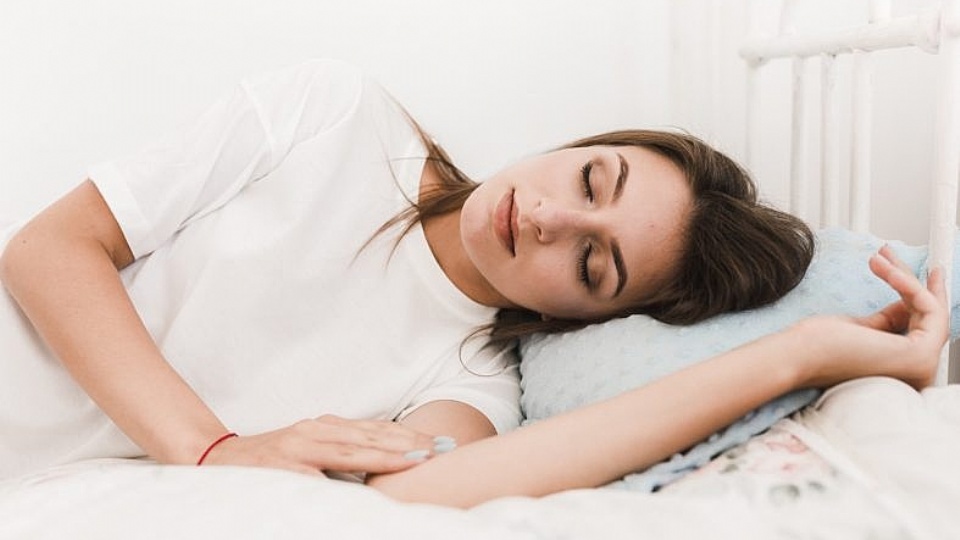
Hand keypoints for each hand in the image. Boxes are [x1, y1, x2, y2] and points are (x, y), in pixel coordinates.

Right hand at [199, 415, 446, 475]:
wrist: (216, 458)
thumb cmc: (272, 460)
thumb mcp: (311, 451)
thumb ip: (343, 454)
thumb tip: (386, 461)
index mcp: (326, 428)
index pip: (376, 430)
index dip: (408, 436)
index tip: (440, 443)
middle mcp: (315, 431)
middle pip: (371, 437)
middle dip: (408, 444)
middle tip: (440, 449)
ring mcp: (298, 447)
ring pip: (349, 449)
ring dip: (385, 454)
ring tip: (415, 458)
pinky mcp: (280, 466)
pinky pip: (314, 475)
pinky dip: (339, 477)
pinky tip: (360, 485)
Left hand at [794, 245, 947, 389]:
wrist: (798, 355)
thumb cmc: (815, 346)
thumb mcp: (859, 328)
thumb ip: (886, 322)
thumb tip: (904, 305)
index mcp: (901, 369)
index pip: (918, 326)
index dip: (913, 296)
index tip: (901, 271)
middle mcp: (917, 373)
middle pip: (926, 317)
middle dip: (912, 279)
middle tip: (896, 254)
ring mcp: (921, 367)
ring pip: (929, 309)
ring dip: (904, 276)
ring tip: (879, 257)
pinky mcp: (919, 356)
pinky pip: (928, 309)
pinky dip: (909, 284)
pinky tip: (888, 270)